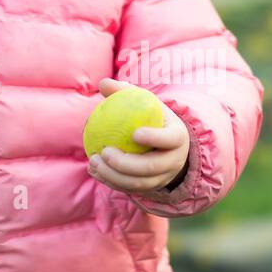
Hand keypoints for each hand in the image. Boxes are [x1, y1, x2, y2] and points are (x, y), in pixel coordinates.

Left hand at [88, 78, 189, 194]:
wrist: (168, 145)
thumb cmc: (152, 118)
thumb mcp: (145, 103)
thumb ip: (125, 92)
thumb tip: (103, 83)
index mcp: (178, 137)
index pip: (170, 139)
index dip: (154, 138)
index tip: (134, 133)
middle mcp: (174, 161)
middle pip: (150, 167)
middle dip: (125, 163)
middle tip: (104, 151)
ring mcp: (163, 177)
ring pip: (138, 183)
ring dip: (113, 175)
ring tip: (94, 161)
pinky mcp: (150, 188)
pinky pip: (129, 188)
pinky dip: (110, 181)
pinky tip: (93, 170)